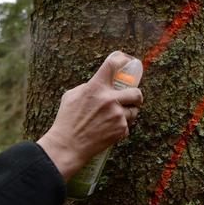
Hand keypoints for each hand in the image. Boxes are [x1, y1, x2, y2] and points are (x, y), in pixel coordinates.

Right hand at [37, 51, 142, 179]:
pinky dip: (121, 127)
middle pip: (136, 92)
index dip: (121, 59)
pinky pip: (127, 125)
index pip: (112, 65)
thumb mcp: (72, 96)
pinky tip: (109, 129)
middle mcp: (109, 99)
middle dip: (136, 96)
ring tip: (115, 117)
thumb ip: (88, 86)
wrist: (69, 145)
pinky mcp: (121, 129)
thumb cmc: (67, 120)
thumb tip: (101, 83)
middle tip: (133, 98)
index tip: (125, 60)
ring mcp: (117, 115)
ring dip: (128, 113)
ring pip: (134, 111)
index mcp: (95, 87)